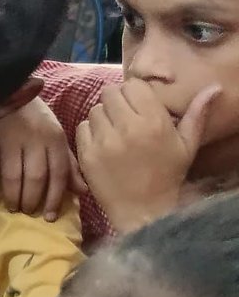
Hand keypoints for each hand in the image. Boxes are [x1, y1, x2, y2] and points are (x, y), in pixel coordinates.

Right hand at [0, 96, 83, 219]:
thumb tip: (82, 191)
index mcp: (54, 139)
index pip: (58, 174)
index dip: (55, 198)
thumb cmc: (36, 119)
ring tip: (12, 207)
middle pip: (35, 178)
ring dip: (12, 196)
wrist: (9, 91)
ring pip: (12, 176)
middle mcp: (34, 140)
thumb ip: (68, 163)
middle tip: (27, 212)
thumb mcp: (56, 137)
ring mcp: (9, 139)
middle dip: (31, 200)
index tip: (49, 217)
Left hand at [77, 79, 220, 233]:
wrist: (143, 210)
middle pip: (110, 93)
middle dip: (116, 101)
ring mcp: (104, 141)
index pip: (133, 85)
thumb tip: (214, 87)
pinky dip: (89, 132)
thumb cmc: (167, 176)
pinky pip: (82, 128)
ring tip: (113, 131)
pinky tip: (101, 143)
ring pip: (95, 109)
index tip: (136, 104)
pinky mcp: (87, 155)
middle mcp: (128, 127)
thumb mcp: (187, 145)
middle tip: (122, 116)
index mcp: (154, 121)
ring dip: (102, 116)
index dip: (133, 92)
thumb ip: (197, 113)